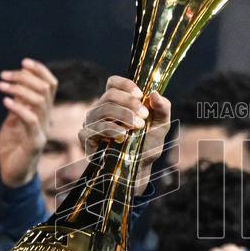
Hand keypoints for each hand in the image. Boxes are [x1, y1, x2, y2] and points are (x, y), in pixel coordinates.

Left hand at [0, 58, 57, 187]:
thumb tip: (16, 81)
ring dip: (20, 89)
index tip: (23, 62)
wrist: (12, 174)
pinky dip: (18, 108)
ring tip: (1, 86)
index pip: (50, 84)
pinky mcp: (35, 142)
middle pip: (46, 88)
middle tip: (3, 76)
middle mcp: (46, 118)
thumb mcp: (13, 119)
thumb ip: (18, 102)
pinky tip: (4, 101)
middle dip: (25, 77)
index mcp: (42, 111)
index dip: (39, 70)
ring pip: (40, 101)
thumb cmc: (12, 146)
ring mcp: (42, 130)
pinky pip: (31, 120)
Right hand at [79, 76, 170, 195]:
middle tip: (144, 116)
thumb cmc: (147, 144)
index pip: (112, 83)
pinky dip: (111, 129)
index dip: (125, 84)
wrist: (139, 168)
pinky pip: (94, 128)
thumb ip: (162, 109)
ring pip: (103, 109)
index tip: (140, 95)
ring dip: (123, 115)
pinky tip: (123, 136)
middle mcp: (101, 109)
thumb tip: (154, 93)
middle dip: (129, 103)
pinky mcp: (87, 138)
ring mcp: (92, 123)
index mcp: (116, 102)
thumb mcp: (160, 126)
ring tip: (138, 127)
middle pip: (109, 95)